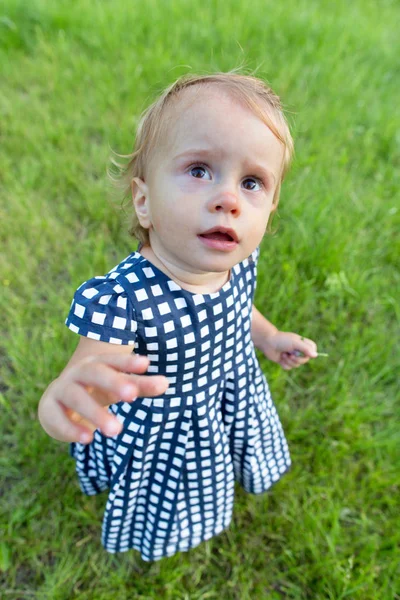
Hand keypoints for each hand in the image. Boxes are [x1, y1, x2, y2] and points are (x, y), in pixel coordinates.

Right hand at [38, 353, 168, 443]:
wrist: (58, 401)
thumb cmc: (97, 390)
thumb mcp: (118, 387)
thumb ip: (140, 386)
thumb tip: (165, 383)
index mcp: (98, 363)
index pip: (114, 360)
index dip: (128, 362)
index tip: (146, 364)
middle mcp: (79, 373)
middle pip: (95, 373)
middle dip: (114, 382)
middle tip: (133, 396)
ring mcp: (62, 389)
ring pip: (77, 397)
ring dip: (96, 413)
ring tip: (117, 430)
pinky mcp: (49, 409)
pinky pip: (57, 418)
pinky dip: (71, 429)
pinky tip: (88, 439)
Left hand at [259, 331, 317, 369]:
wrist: (268, 342)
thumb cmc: (282, 340)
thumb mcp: (295, 343)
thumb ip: (305, 348)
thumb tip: (316, 356)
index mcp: (302, 343)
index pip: (313, 350)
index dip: (310, 353)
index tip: (304, 353)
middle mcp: (298, 350)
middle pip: (305, 360)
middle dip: (297, 359)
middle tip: (290, 354)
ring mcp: (292, 356)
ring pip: (296, 365)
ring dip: (289, 361)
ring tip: (283, 354)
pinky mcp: (285, 361)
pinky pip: (288, 368)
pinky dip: (284, 364)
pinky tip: (280, 358)